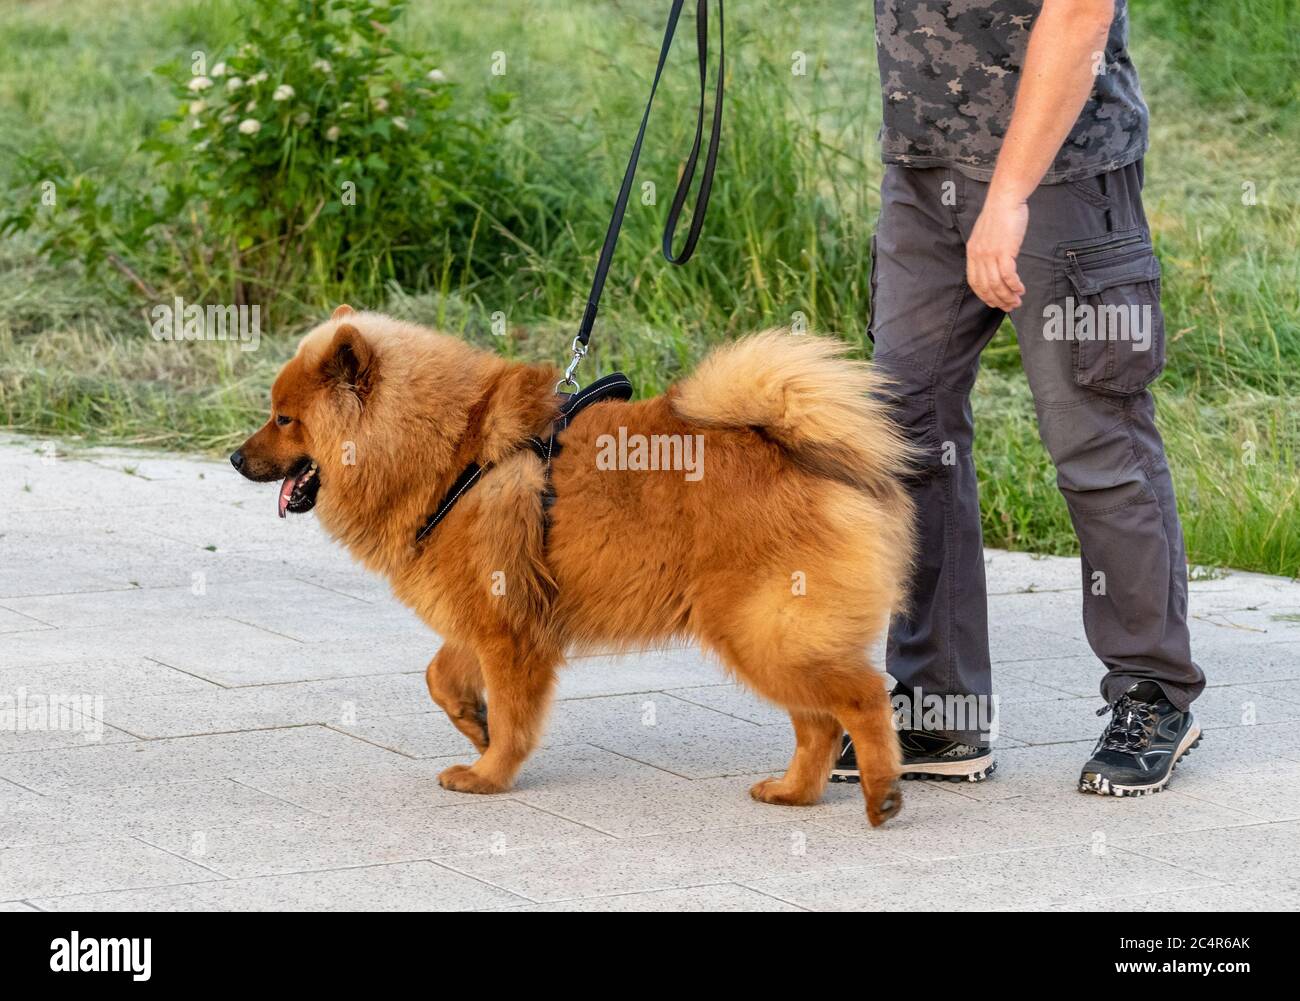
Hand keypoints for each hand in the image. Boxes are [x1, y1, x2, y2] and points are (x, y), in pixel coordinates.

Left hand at [966, 192, 1028, 310]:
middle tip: (1010, 307)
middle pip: (986, 287)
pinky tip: (1021, 289)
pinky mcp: (1004, 251)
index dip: (984, 296)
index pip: (974, 282)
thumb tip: (994, 263)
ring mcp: (990, 254)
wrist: (1005, 199)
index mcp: (972, 253)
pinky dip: (1014, 285)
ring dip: (1008, 296)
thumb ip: (987, 250)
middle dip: (998, 301)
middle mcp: (978, 256)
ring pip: (997, 284)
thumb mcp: (986, 235)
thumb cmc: (1000, 215)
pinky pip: (1008, 275)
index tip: (994, 303)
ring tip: (1017, 302)